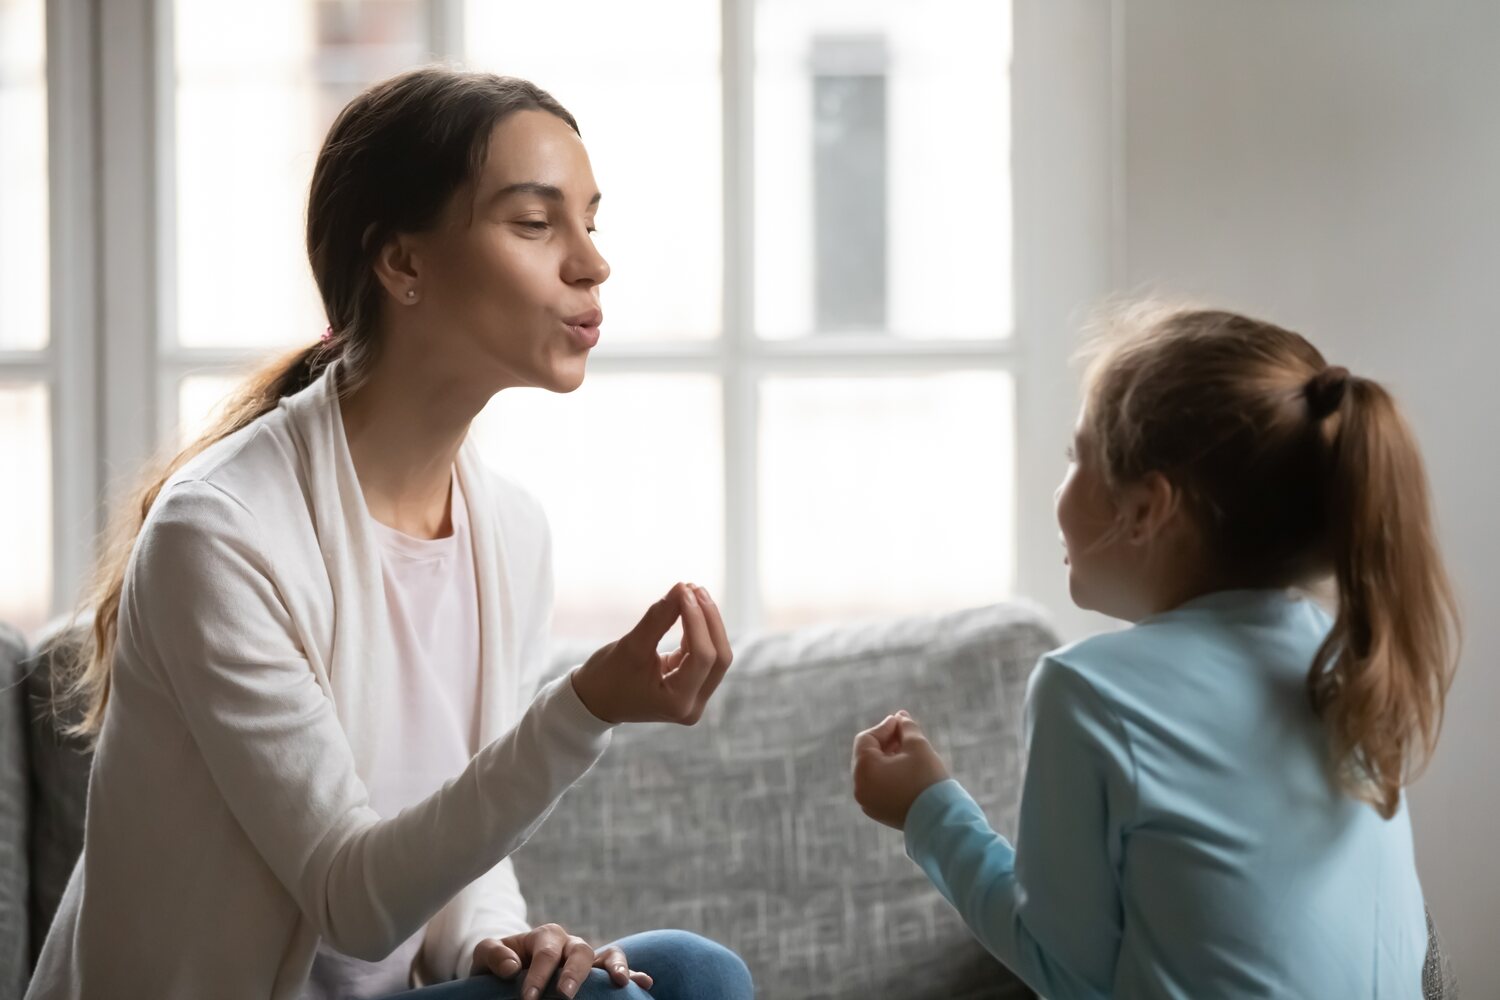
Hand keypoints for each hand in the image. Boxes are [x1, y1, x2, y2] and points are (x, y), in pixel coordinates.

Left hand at [472, 924, 653, 997]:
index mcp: (544, 936)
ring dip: (614, 967)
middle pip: (579, 951)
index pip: (545, 953)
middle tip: (563, 995)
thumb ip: (493, 954)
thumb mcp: (485, 956)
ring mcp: (586, 958)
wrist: (508, 973)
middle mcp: (569, 943)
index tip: (527, 998)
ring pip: (607, 955)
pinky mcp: (598, 974)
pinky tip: (645, 982)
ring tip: (618, 981)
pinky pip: (619, 970)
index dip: (537, 975)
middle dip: (574, 973)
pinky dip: (633, 974)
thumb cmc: (498, 964)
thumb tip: (511, 966)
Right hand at [570, 582, 732, 725]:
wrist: (593, 701)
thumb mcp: (631, 646)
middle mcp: (693, 706)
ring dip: (707, 623)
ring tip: (691, 592)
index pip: (702, 656)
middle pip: (719, 658)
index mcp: (678, 703)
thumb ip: (659, 618)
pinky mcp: (692, 687)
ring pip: (716, 655)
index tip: (684, 590)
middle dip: (710, 620)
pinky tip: (688, 608)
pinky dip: (698, 631)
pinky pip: (704, 655)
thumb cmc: (607, 678)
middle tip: (694, 588)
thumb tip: (681, 588)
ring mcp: (695, 698)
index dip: (697, 619)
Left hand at [851, 710, 951, 829]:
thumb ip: (906, 727)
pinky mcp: (878, 812)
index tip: (902, 722)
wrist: (940, 820)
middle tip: (905, 732)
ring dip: (887, 757)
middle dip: (886, 741)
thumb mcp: (918, 746)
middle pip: (867, 755)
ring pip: (872, 771)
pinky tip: (906, 768)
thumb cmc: (927, 779)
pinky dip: (888, 774)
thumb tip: (900, 716)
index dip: (884, 727)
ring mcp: (867, 802)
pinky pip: (877, 786)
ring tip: (908, 749)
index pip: (866, 739)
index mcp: (864, 770)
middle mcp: (860, 788)